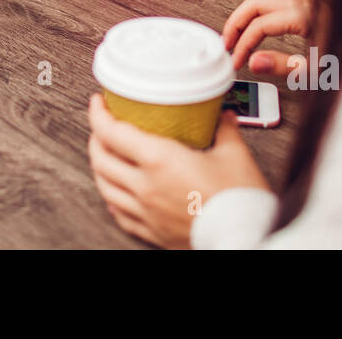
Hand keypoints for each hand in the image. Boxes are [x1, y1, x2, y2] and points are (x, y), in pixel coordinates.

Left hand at [87, 94, 267, 248]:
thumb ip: (224, 130)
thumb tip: (223, 117)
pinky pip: (120, 214)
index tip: (98, 103)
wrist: (246, 237)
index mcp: (160, 160)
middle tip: (102, 126)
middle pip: (101, 159)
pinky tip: (117, 193)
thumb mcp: (235, 154)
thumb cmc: (239, 199)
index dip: (98, 114)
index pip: (112, 133)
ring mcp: (146, 212)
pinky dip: (112, 199)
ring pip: (105, 187)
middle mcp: (146, 186)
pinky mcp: (152, 232)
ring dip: (100, 168)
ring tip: (105, 155)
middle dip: (96, 138)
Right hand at [222, 0, 316, 76]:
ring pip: (261, 0)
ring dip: (244, 18)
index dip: (243, 44)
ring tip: (235, 39)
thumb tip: (255, 62)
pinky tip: (252, 31)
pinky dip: (256, 16)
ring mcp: (303, 2)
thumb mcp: (316, 70)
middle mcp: (302, 3)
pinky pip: (270, 4)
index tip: (237, 61)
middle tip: (227, 45)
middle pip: (254, 4)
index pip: (260, 25)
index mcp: (305, 16)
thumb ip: (284, 66)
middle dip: (235, 24)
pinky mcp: (304, 6)